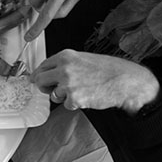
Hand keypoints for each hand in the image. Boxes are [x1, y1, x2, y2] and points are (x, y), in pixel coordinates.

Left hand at [30, 50, 160, 112]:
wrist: (125, 81)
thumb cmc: (109, 70)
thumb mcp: (84, 59)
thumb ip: (66, 65)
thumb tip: (50, 73)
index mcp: (66, 56)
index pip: (43, 65)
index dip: (39, 75)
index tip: (36, 80)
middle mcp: (64, 68)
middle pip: (40, 80)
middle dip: (43, 87)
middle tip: (50, 90)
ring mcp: (68, 83)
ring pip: (53, 95)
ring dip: (63, 97)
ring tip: (80, 91)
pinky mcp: (73, 98)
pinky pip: (66, 105)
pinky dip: (75, 104)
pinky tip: (87, 96)